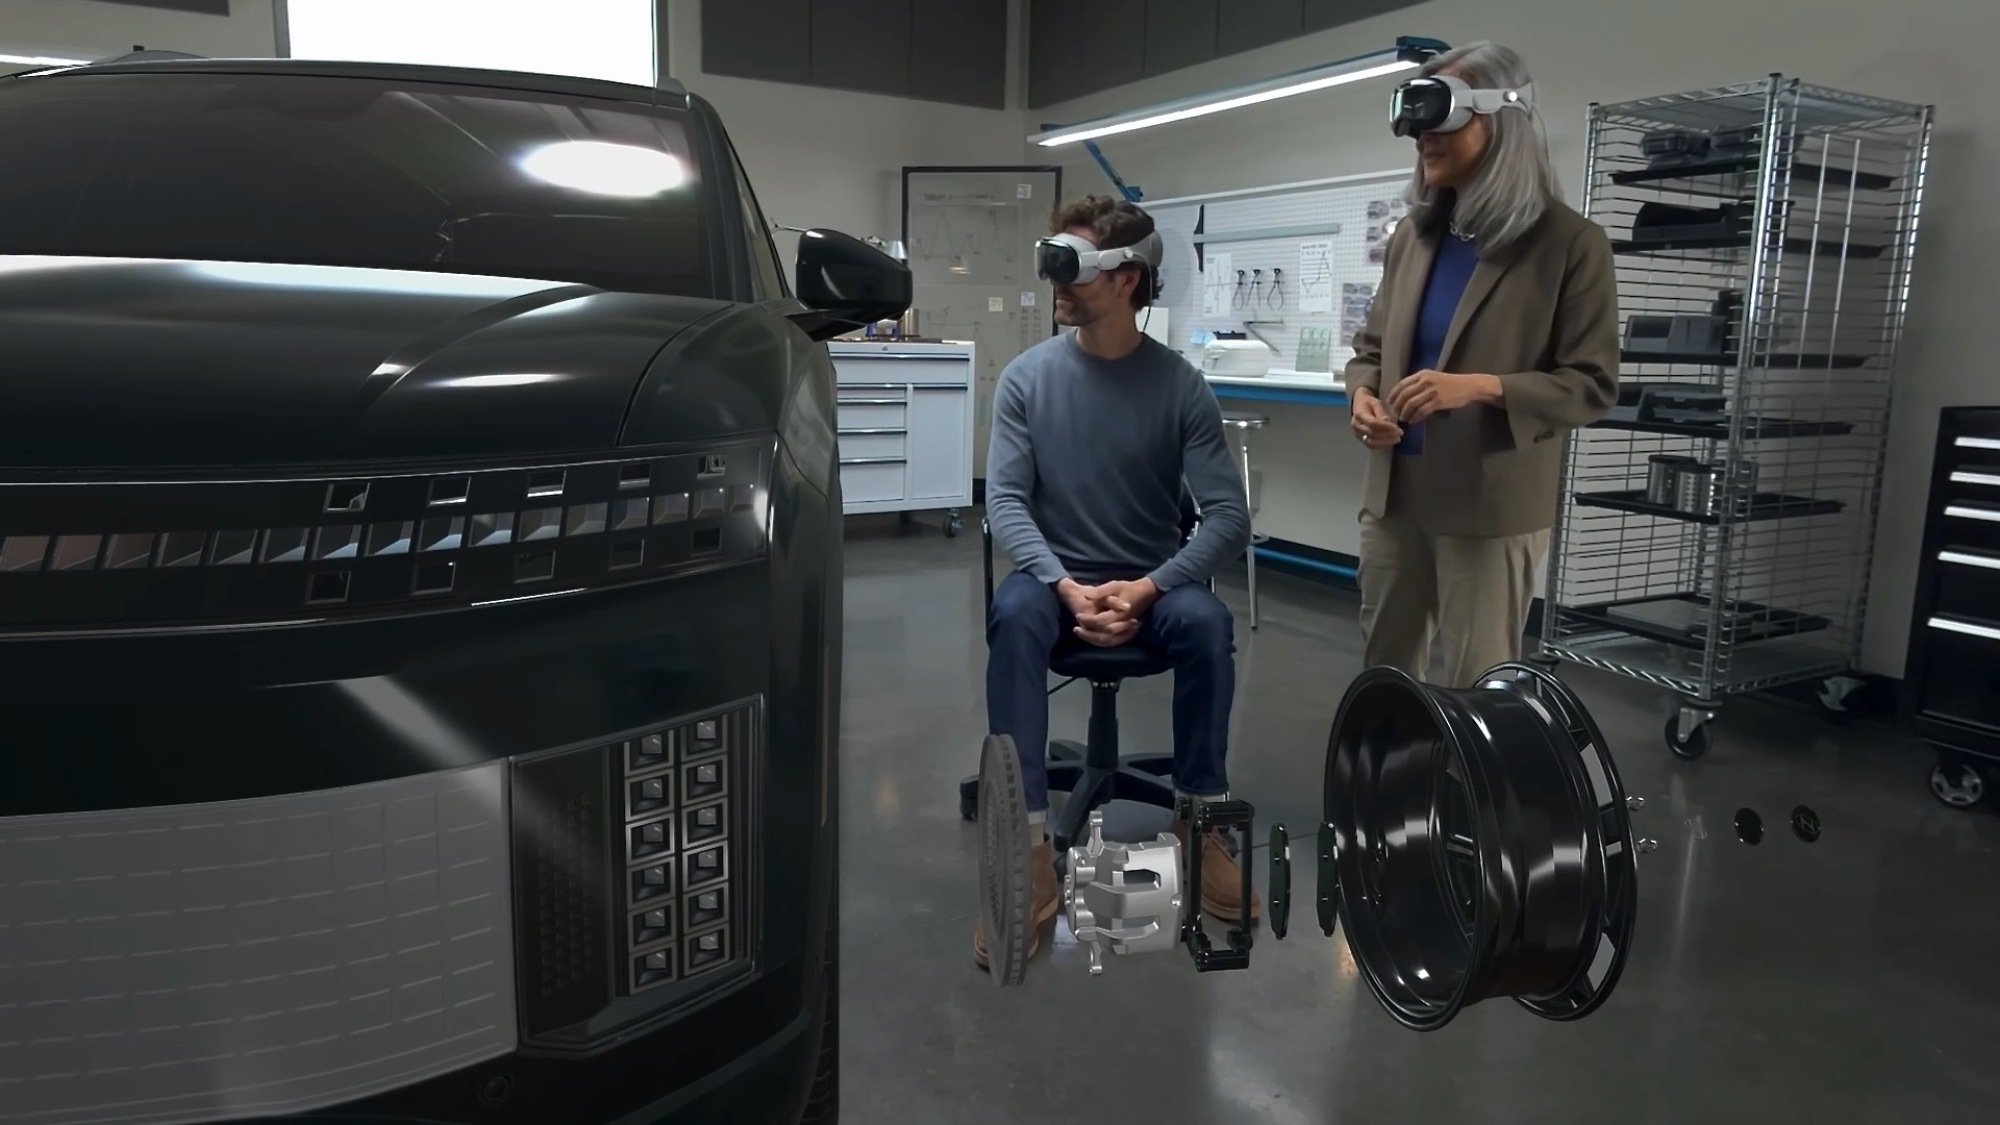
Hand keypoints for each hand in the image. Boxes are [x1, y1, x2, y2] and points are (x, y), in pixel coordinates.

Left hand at [1064, 578, 1157, 646]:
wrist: (1146, 592)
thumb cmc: (1129, 588)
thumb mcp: (1114, 585)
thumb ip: (1100, 591)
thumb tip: (1086, 596)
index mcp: (1120, 613)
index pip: (1100, 621)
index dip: (1087, 620)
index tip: (1077, 615)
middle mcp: (1123, 624)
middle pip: (1104, 636)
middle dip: (1088, 634)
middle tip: (1075, 629)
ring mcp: (1126, 629)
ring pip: (1108, 641)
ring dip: (1093, 640)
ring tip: (1081, 634)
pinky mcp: (1127, 632)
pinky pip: (1114, 642)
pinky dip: (1102, 642)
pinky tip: (1092, 638)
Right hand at [1349, 388, 1404, 449]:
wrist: (1359, 406)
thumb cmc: (1369, 403)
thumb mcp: (1376, 403)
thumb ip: (1381, 412)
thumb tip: (1388, 422)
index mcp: (1359, 414)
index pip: (1372, 423)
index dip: (1386, 427)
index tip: (1397, 428)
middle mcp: (1356, 426)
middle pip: (1372, 434)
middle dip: (1387, 435)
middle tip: (1400, 433)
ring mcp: (1357, 434)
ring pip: (1371, 442)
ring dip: (1385, 442)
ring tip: (1397, 439)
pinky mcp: (1361, 439)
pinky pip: (1371, 446)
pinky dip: (1382, 445)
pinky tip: (1391, 442)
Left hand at [1383, 370, 1501, 423]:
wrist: (1469, 386)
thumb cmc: (1450, 384)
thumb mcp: (1433, 378)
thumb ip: (1419, 384)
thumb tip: (1404, 396)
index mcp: (1422, 374)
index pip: (1401, 384)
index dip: (1393, 395)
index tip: (1389, 404)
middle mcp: (1425, 381)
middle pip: (1404, 395)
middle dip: (1397, 406)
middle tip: (1395, 415)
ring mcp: (1432, 391)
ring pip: (1411, 404)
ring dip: (1405, 413)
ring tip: (1404, 419)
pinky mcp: (1439, 401)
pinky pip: (1422, 411)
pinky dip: (1415, 417)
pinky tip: (1413, 421)